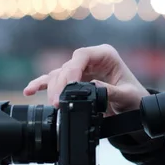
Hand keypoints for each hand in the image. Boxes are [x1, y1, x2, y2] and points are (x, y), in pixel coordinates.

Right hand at [23, 44, 149, 115]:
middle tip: (57, 102)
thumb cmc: (134, 98)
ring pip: (59, 74)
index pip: (82, 56)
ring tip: (52, 103)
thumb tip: (92, 87)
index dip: (72, 69)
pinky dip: (42, 84)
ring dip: (52, 88)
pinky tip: (30, 90)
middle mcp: (91, 60)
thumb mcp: (127, 95)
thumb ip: (110, 90)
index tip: (68, 86)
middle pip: (68, 66)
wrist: (135, 109)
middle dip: (60, 84)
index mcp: (105, 55)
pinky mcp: (74, 81)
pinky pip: (55, 81)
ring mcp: (81, 70)